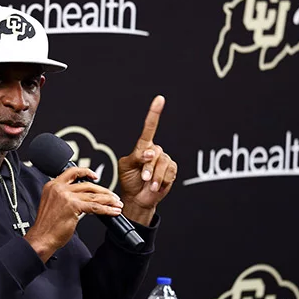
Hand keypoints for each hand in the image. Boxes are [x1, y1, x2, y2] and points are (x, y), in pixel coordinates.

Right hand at [25, 167, 122, 261]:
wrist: (41, 237)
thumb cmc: (46, 226)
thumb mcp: (53, 204)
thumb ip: (65, 197)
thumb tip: (82, 198)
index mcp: (52, 185)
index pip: (72, 172)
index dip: (86, 172)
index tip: (95, 175)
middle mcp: (59, 188)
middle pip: (87, 185)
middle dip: (103, 191)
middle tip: (113, 196)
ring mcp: (66, 196)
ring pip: (93, 195)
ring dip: (108, 200)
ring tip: (117, 204)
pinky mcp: (73, 206)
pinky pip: (95, 207)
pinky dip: (107, 209)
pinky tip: (113, 211)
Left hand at [117, 95, 177, 224]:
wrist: (137, 198)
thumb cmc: (129, 181)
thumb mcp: (127, 166)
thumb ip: (137, 157)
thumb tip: (150, 153)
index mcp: (143, 147)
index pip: (150, 127)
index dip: (155, 113)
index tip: (160, 99)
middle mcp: (155, 151)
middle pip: (155, 153)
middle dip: (148, 167)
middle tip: (143, 178)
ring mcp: (165, 160)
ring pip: (163, 164)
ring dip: (154, 176)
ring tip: (149, 184)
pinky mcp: (171, 171)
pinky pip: (169, 173)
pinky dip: (161, 181)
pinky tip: (156, 186)